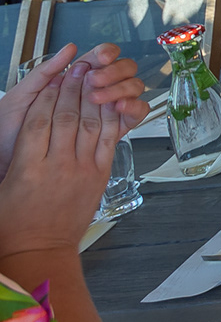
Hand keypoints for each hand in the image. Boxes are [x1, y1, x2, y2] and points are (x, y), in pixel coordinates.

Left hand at [0, 44, 146, 179]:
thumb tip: (70, 49)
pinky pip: (135, 113)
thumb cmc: (12, 131)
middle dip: (114, 71)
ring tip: (101, 98)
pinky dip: (133, 107)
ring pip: (132, 88)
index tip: (101, 57)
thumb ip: (44, 72)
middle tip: (95, 81)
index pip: (101, 57)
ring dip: (122, 88)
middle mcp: (96, 91)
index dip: (106, 53)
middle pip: (124, 69)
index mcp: (74, 79)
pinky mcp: (115, 129)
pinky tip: (120, 108)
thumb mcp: (22, 97)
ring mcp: (108, 109)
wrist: (10, 163)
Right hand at [0, 64, 117, 253]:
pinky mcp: (99, 176)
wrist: (39, 251)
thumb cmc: (14, 222)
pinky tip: (109, 103)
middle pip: (65, 116)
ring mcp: (81, 170)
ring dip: (91, 98)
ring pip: (89, 124)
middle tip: (76, 70)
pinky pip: (107, 140)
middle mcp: (56, 166)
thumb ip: (16, 154)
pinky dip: (109, 118)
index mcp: (26, 167)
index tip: (52, 79)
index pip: (38, 120)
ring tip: (93, 79)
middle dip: (71, 89)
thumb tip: (28, 125)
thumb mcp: (5, 184)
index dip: (47, 96)